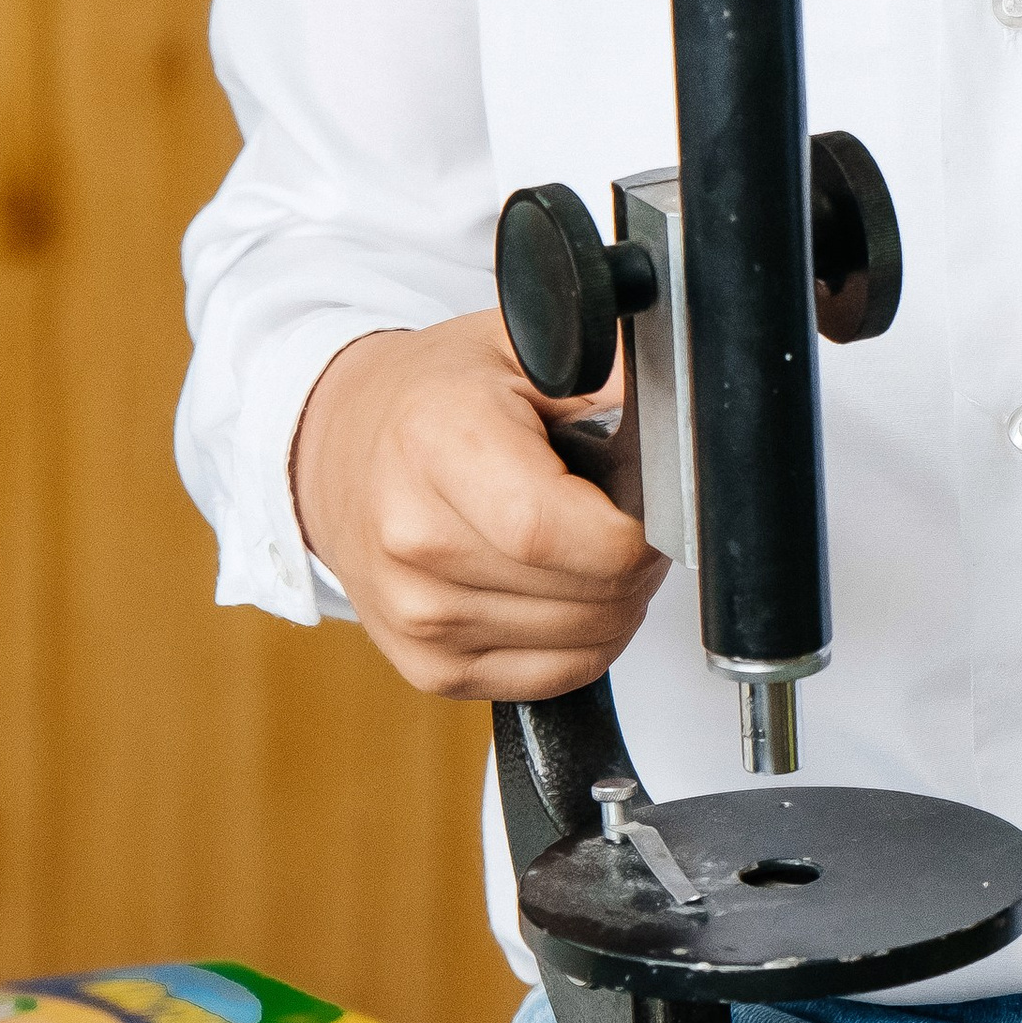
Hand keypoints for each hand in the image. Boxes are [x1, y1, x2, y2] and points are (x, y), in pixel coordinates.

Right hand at [290, 311, 667, 699]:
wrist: (340, 449)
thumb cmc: (435, 397)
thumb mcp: (519, 345)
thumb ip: (608, 368)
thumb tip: (681, 402)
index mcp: (437, 442)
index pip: (554, 529)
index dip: (631, 532)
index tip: (648, 504)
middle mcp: (414, 538)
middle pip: (585, 593)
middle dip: (639, 562)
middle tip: (627, 517)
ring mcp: (417, 615)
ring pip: (584, 642)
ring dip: (618, 600)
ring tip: (590, 545)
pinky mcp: (429, 668)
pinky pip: (555, 677)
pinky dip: (585, 639)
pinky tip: (565, 587)